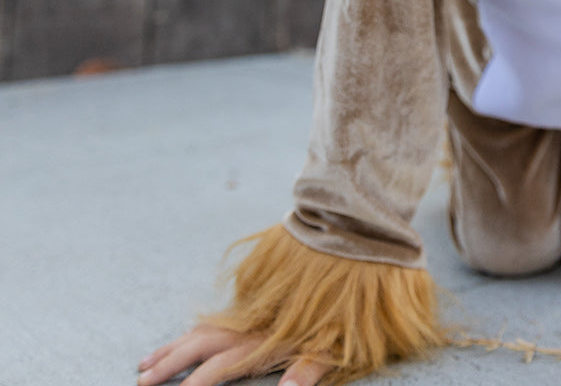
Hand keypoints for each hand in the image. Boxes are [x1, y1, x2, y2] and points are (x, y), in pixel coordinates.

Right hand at [138, 324, 327, 385]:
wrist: (345, 261)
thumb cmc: (342, 314)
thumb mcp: (332, 346)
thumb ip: (309, 369)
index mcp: (263, 340)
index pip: (220, 367)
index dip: (195, 384)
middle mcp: (249, 325)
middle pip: (200, 345)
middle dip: (169, 363)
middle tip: (141, 381)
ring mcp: (249, 314)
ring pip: (202, 330)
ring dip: (173, 347)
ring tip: (144, 363)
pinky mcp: (253, 306)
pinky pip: (214, 319)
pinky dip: (192, 331)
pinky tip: (181, 339)